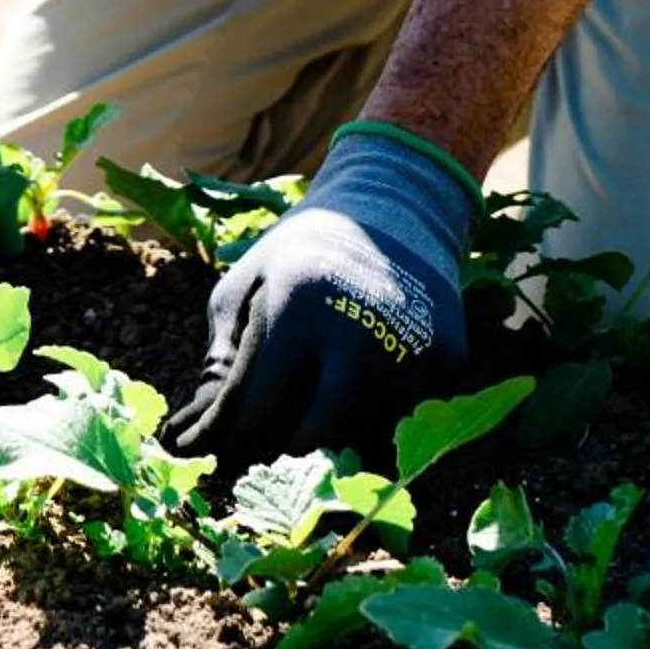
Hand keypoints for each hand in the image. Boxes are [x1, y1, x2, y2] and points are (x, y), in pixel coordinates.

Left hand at [167, 124, 478, 468]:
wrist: (397, 205)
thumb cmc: (304, 252)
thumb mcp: (246, 283)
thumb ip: (221, 355)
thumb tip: (201, 433)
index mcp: (296, 307)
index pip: (260, 408)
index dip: (242, 437)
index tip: (237, 443)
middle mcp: (356, 331)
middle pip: (314, 432)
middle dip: (290, 440)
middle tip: (282, 432)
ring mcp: (408, 346)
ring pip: (362, 428)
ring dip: (340, 420)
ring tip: (333, 379)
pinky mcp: (447, 359)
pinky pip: (406, 412)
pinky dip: (384, 404)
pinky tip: (376, 365)